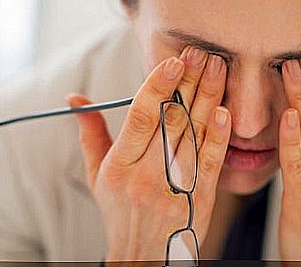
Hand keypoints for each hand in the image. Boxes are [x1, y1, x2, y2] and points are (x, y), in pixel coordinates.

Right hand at [67, 47, 230, 261]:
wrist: (142, 258)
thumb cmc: (119, 213)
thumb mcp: (97, 175)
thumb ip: (91, 134)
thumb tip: (75, 99)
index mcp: (120, 165)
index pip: (141, 117)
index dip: (158, 87)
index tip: (173, 61)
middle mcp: (147, 175)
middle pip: (171, 120)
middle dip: (188, 83)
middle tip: (201, 53)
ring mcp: (176, 188)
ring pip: (194, 135)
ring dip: (208, 98)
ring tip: (218, 68)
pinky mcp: (200, 198)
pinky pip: (210, 163)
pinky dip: (218, 136)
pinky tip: (225, 111)